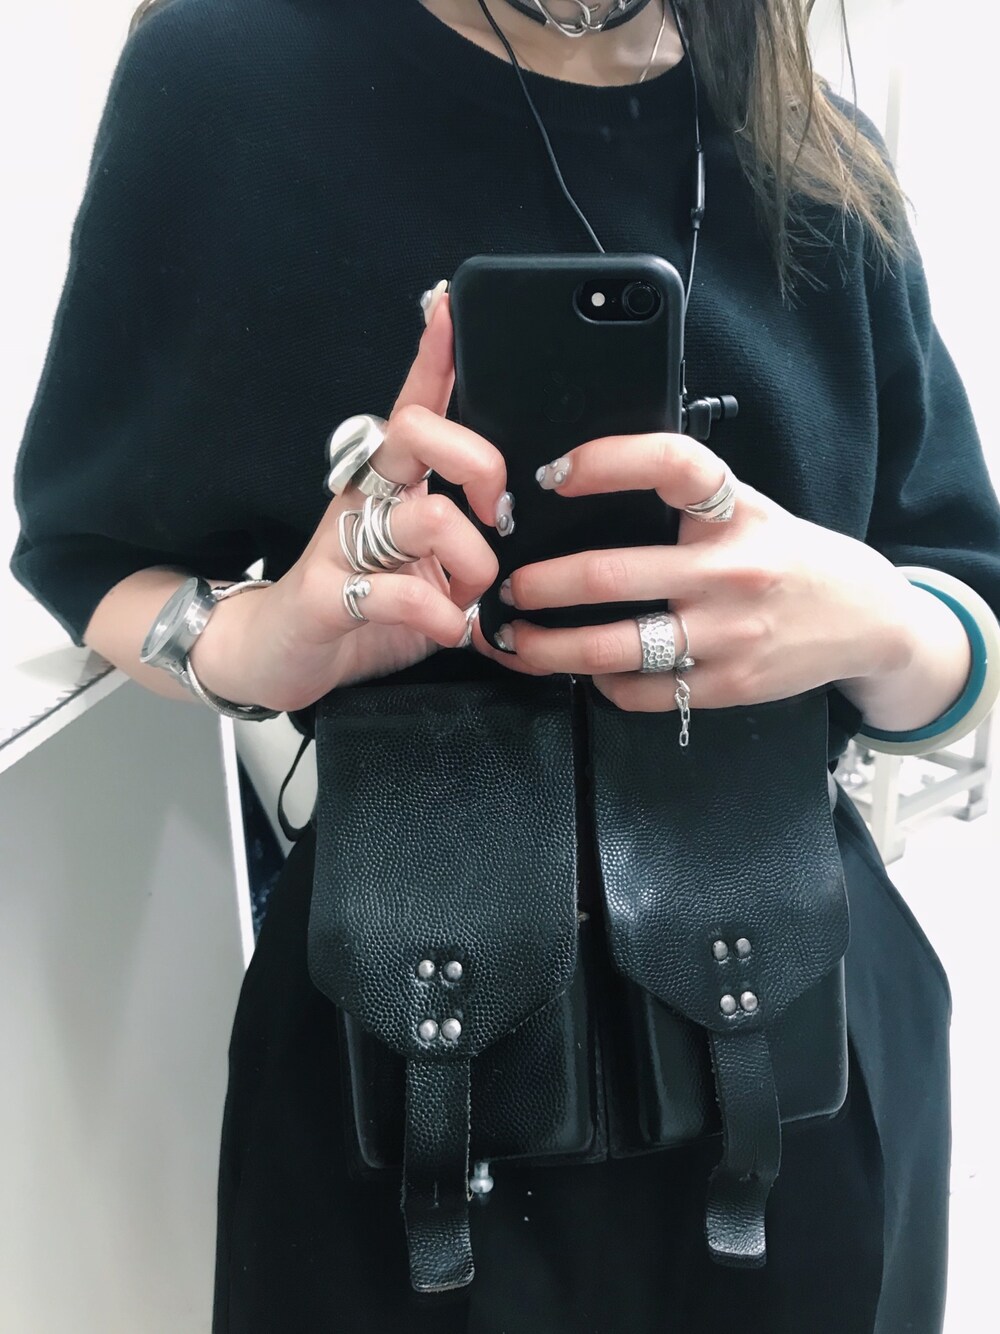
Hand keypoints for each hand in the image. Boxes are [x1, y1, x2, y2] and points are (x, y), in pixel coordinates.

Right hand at [190, 292, 511, 711]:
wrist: (278, 655)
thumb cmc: (364, 604)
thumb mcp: (423, 562)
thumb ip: (464, 534)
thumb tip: (522, 522)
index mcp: (390, 483)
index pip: (416, 406)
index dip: (435, 356)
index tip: (453, 306)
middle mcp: (364, 498)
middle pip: (419, 434)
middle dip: (480, 464)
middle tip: (494, 514)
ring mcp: (340, 544)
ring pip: (429, 518)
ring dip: (472, 568)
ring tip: (467, 601)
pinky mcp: (325, 596)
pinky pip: (397, 594)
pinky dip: (441, 619)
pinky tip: (448, 631)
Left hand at [491, 432, 917, 711]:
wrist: (868, 619)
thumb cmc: (787, 556)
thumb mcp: (748, 510)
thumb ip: (684, 505)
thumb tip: (579, 501)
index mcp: (735, 511)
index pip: (669, 465)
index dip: (605, 461)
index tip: (552, 473)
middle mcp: (732, 569)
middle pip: (608, 574)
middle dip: (538, 584)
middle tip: (504, 587)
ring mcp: (729, 633)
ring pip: (613, 647)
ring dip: (548, 647)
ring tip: (517, 640)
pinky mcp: (729, 685)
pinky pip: (642, 691)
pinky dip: (604, 683)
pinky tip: (589, 671)